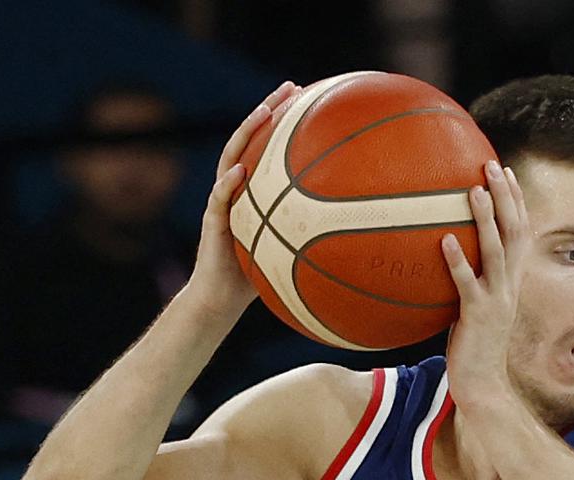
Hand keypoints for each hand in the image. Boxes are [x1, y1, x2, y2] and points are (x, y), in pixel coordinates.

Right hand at [187, 81, 302, 317]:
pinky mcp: (212, 223)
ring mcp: (223, 202)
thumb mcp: (292, 249)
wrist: (222, 300)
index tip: (307, 95)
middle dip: (269, 110)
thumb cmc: (260, 276)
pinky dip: (228, 184)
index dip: (285, 121)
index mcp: (255, 190)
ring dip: (246, 134)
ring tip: (263, 112)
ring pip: (231, 158)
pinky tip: (240, 171)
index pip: (269, 146)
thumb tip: (360, 232)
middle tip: (290, 87)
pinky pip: (218, 200)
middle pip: (250, 139)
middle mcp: (237, 188)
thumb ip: (314, 235)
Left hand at [442, 161, 528, 414]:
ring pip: (496, 252)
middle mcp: (509, 286)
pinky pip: (467, 285)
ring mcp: (496, 300)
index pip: (520, 232)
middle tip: (492, 165)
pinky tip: (444, 240)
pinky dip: (457, 261)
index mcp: (511, 281)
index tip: (506, 171)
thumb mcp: (473, 308)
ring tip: (474, 190)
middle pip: (514, 232)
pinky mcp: (477, 317)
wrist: (483, 386)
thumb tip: (440, 255)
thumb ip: (466, 282)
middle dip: (505, 197)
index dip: (516, 201)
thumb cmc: (473, 349)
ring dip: (486, 219)